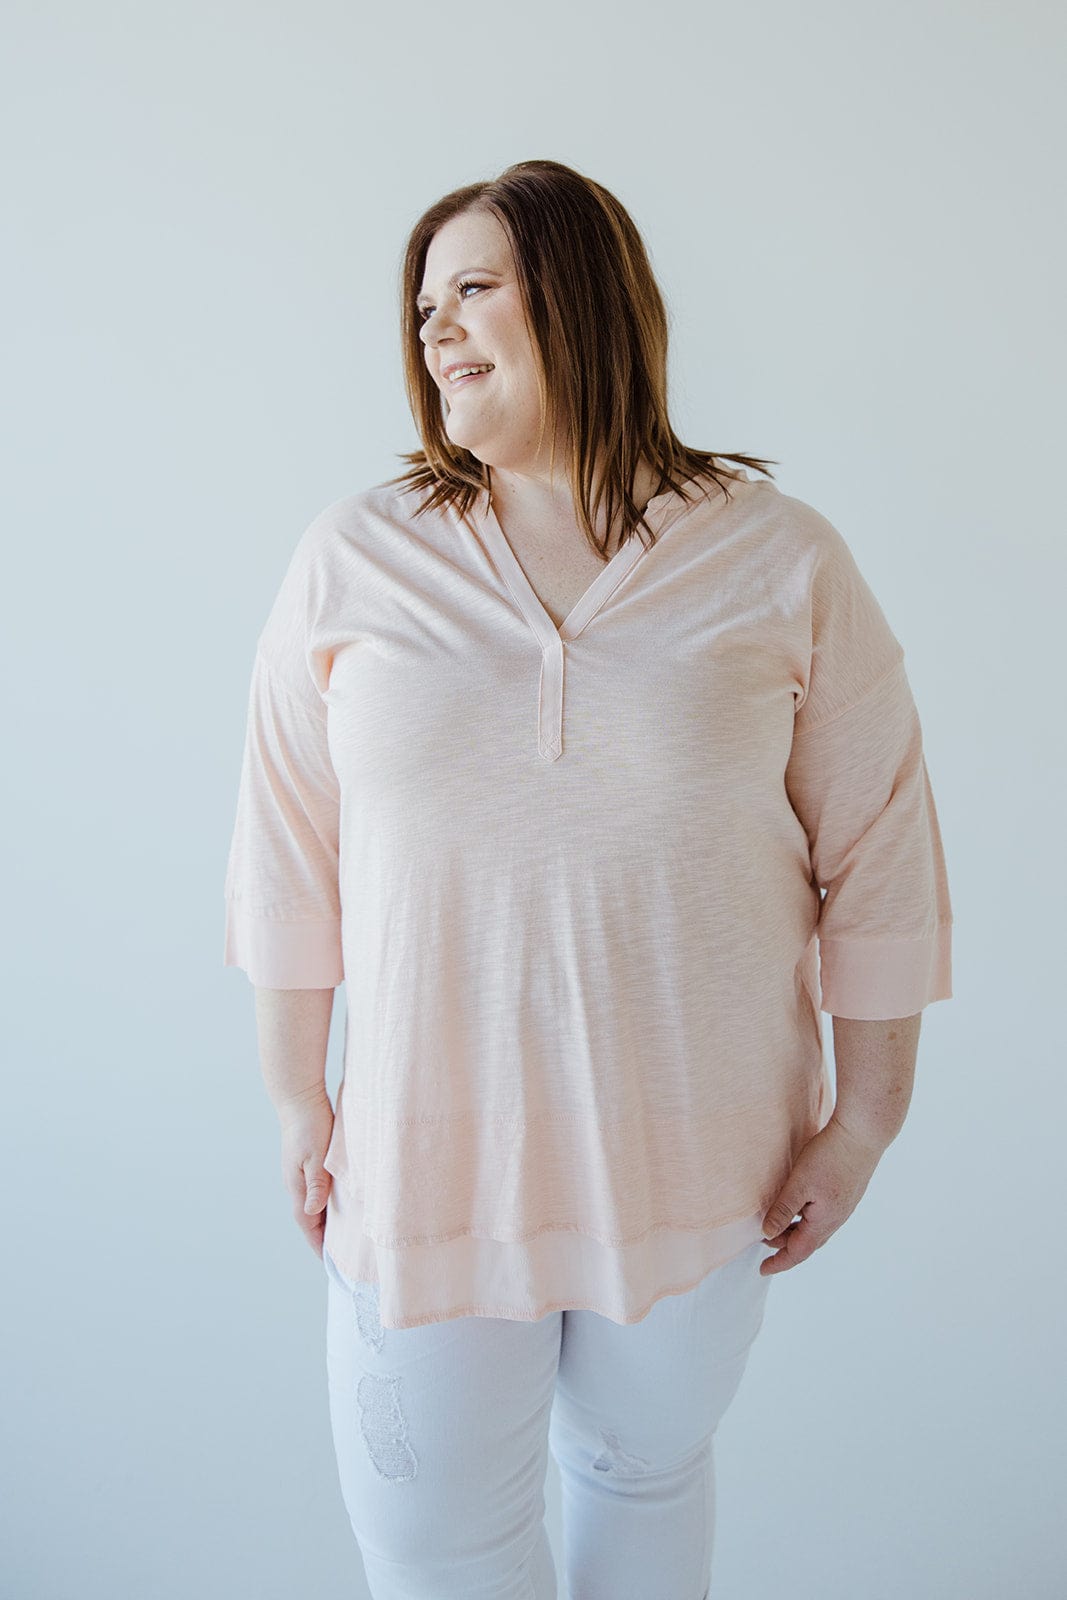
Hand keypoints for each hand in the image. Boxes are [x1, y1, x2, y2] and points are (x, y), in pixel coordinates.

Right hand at [276, 1087, 334, 1258]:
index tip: (329, 1262)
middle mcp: (296, 1183)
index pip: (306, 1223)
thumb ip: (315, 1184)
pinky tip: (341, 1201)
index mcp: (296, 1185)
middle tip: (340, 1254)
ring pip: (314, 1204)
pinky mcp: (308, 1163)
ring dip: (326, 1219)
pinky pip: (318, 1189)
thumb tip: (312, 1212)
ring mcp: (300, 1173)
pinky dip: (328, 1202)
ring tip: (344, 1233)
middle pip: (309, 1217)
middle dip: (323, 1236)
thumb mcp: (315, 1155)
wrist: (299, 1097)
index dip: (318, 1243)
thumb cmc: (309, 1124)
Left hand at [759, 1114, 886, 1275]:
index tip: (762, 1269)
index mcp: (824, 1221)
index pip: (798, 1252)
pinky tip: (801, 1207)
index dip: (779, 1262)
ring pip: (816, 1229)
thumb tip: (768, 1235)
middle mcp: (836, 1219)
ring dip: (796, 1232)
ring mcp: (843, 1206)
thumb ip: (783, 1210)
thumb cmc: (830, 1156)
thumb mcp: (799, 1183)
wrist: (862, 1134)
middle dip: (785, 1246)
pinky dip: (807, 1219)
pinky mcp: (846, 1193)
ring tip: (777, 1225)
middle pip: (808, 1242)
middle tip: (763, 1242)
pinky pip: (823, 1216)